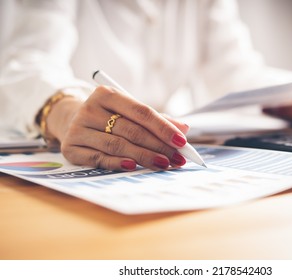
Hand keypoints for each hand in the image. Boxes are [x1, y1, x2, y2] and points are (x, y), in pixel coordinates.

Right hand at [46, 86, 188, 170]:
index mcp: (106, 94)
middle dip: (158, 146)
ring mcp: (78, 129)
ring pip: (117, 145)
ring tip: (164, 164)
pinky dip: (118, 163)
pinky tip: (133, 167)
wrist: (69, 120)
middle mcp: (90, 109)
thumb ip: (156, 119)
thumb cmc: (108, 116)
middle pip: (131, 130)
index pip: (141, 112)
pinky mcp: (70, 148)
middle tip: (177, 158)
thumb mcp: (129, 111)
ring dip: (144, 157)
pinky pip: (99, 159)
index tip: (182, 141)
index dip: (163, 127)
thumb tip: (184, 128)